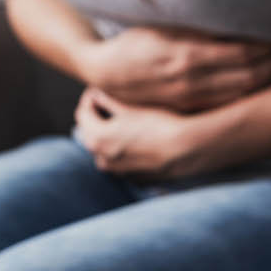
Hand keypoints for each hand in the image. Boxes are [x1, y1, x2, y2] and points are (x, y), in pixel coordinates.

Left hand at [74, 88, 232, 177]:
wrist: (188, 149)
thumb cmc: (160, 124)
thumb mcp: (130, 108)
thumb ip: (108, 101)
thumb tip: (96, 94)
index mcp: (96, 138)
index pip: (82, 113)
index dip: (90, 99)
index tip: (99, 91)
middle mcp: (102, 159)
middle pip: (92, 133)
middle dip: (99, 118)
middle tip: (112, 104)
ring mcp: (118, 173)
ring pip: (107, 150)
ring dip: (111, 136)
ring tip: (129, 123)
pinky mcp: (134, 179)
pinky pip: (123, 162)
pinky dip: (126, 151)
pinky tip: (142, 140)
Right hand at [75, 27, 270, 112]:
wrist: (106, 73)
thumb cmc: (134, 41)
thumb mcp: (162, 24)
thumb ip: (197, 25)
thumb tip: (233, 16)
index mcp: (187, 55)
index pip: (242, 52)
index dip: (269, 46)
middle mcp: (192, 80)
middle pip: (249, 75)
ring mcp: (190, 98)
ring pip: (241, 93)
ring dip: (267, 80)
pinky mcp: (187, 107)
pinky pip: (226, 104)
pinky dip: (249, 95)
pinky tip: (262, 86)